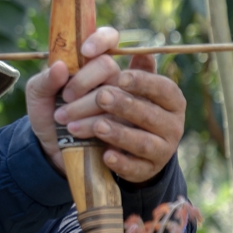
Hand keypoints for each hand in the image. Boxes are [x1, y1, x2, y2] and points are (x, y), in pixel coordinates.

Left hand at [54, 52, 184, 182]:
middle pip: (149, 113)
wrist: (88, 145)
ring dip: (120, 133)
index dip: (142, 80)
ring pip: (143, 142)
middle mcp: (168, 122)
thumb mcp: (91, 86)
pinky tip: (106, 156)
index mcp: (165, 97)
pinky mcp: (145, 170)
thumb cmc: (97, 106)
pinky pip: (136, 168)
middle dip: (124, 104)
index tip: (120, 76)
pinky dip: (122, 162)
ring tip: (98, 126)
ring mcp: (159, 148)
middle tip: (101, 97)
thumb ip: (85, 71)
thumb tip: (64, 63)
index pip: (162, 86)